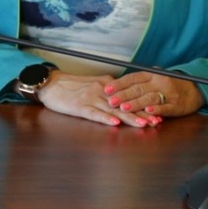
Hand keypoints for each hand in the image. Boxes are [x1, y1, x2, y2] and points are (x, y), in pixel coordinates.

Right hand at [37, 71, 155, 127]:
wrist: (49, 84)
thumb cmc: (69, 87)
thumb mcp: (92, 86)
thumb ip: (108, 92)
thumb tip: (123, 101)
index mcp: (106, 85)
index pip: (128, 97)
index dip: (144, 106)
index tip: (157, 114)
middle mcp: (101, 90)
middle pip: (125, 104)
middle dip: (142, 113)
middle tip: (157, 121)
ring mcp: (90, 98)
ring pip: (114, 109)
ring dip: (129, 117)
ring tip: (144, 124)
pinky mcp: (79, 107)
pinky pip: (94, 113)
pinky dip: (105, 118)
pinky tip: (114, 123)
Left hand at [103, 72, 202, 121]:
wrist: (195, 88)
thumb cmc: (168, 84)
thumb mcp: (153, 78)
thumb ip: (138, 82)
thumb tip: (114, 87)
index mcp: (151, 74)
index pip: (132, 78)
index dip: (119, 84)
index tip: (106, 89)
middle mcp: (159, 82)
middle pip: (139, 88)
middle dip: (123, 95)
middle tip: (110, 101)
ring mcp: (168, 93)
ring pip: (150, 98)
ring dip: (136, 103)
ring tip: (124, 108)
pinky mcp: (176, 105)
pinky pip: (166, 107)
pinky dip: (157, 109)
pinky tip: (148, 111)